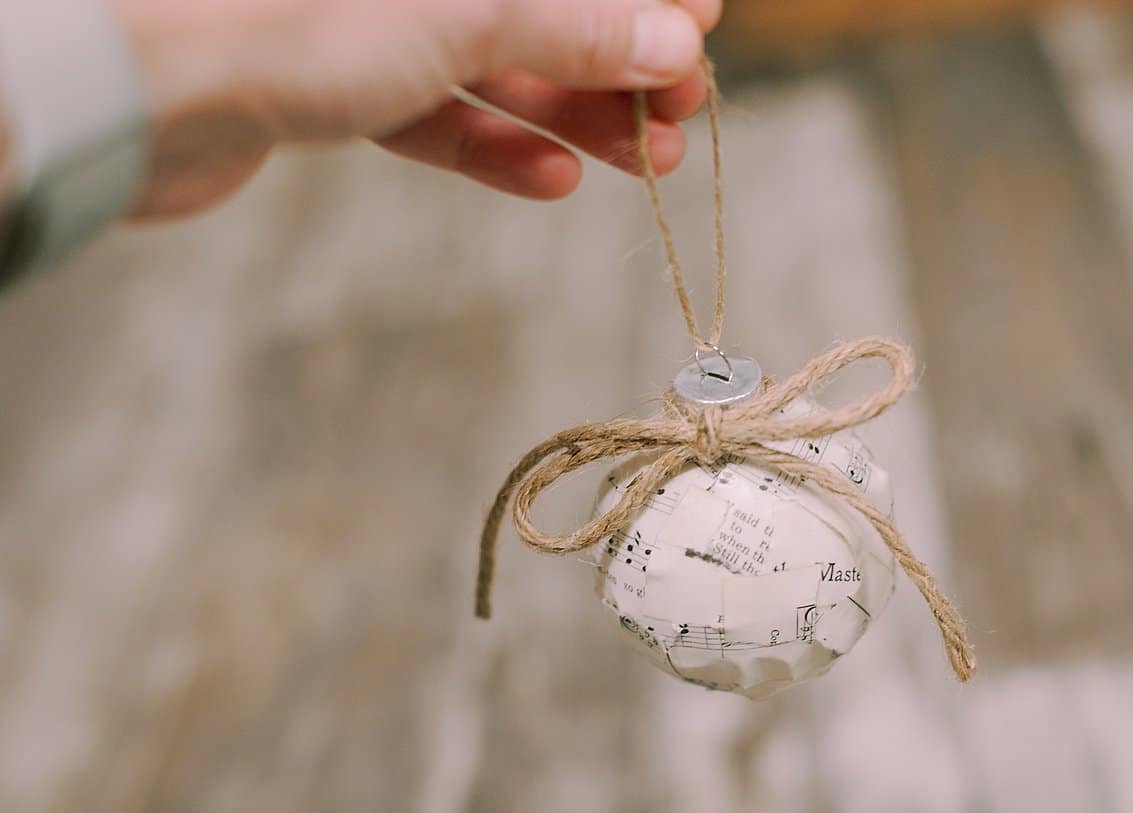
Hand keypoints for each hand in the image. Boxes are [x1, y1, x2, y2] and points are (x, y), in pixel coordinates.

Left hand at [113, 0, 719, 217]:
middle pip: (535, 6)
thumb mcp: (466, 14)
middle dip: (617, 62)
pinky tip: (554, 180)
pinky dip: (493, 147)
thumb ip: (574, 25)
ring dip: (573, 114)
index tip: (701, 29)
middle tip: (681, 120)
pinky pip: (432, 114)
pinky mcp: (330, 83)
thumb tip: (676, 41)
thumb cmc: (288, 13)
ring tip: (644, 162)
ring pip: (492, 65)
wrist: (135, 89)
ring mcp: (363, 18)